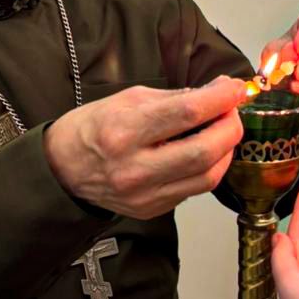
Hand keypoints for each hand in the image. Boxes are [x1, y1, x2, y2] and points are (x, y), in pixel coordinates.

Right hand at [45, 76, 245, 219]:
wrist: (62, 169)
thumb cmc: (92, 128)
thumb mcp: (127, 99)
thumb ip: (174, 98)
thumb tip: (216, 92)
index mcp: (124, 131)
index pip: (187, 113)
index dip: (221, 98)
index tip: (236, 87)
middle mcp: (135, 168)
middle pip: (205, 151)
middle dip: (231, 127)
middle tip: (232, 110)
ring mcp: (145, 195)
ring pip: (208, 177)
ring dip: (226, 150)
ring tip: (222, 131)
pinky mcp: (152, 211)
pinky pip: (194, 189)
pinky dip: (208, 167)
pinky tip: (204, 151)